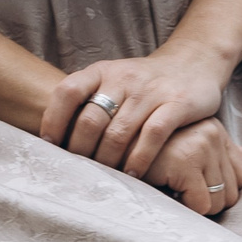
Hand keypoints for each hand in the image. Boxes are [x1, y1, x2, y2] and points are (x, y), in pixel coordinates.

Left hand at [40, 47, 230, 178]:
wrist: (192, 63)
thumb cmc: (143, 82)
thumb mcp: (113, 80)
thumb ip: (89, 100)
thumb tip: (55, 136)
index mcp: (102, 71)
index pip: (68, 91)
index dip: (53, 119)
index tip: (49, 145)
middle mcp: (123, 78)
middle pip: (91, 119)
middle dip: (81, 150)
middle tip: (79, 171)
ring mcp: (150, 91)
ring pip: (120, 131)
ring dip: (108, 160)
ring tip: (104, 178)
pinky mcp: (177, 103)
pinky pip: (153, 134)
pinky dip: (140, 158)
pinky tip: (133, 174)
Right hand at [144, 117, 241, 215]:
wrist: (111, 142)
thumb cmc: (148, 149)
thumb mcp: (192, 144)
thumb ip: (223, 152)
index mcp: (214, 129)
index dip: (218, 189)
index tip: (192, 187)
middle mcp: (212, 133)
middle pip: (233, 192)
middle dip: (207, 200)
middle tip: (178, 192)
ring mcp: (200, 145)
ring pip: (218, 202)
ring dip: (194, 205)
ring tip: (171, 191)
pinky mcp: (186, 161)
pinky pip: (201, 205)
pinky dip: (184, 209)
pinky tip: (165, 193)